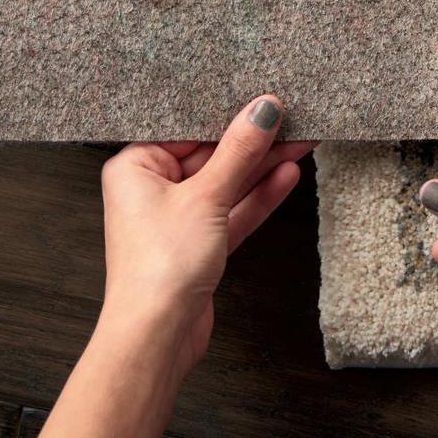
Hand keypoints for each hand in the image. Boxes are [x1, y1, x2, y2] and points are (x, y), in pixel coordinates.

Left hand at [100, 94, 313, 378]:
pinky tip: (286, 174)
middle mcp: (153, 189)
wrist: (158, 337)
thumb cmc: (158, 269)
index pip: (188, 129)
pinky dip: (259, 195)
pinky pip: (234, 209)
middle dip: (253, 141)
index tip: (262, 100)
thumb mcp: (206, 197)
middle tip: (290, 119)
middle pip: (212, 154)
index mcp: (136, 167)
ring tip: (301, 141)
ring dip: (264, 166)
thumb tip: (262, 111)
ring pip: (228, 182)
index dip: (227, 113)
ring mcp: (179, 216)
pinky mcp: (201, 242)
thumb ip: (239, 152)